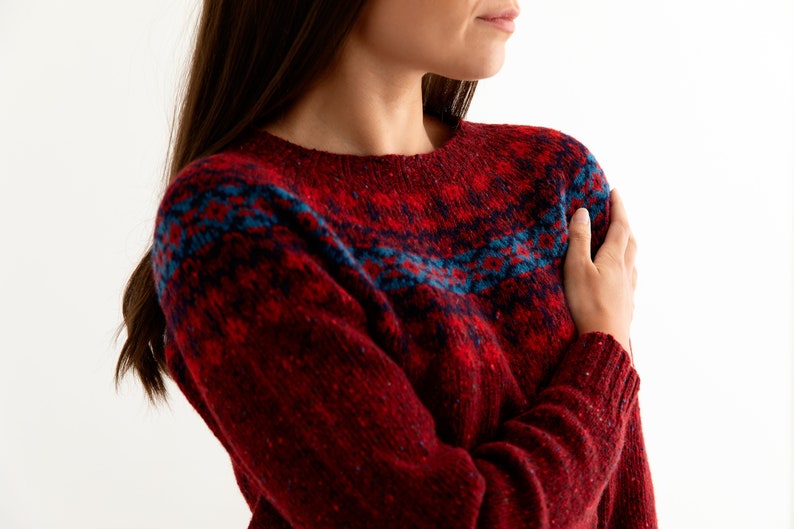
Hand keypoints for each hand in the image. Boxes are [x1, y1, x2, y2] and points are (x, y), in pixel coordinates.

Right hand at [563, 189, 636, 353]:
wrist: (604, 342)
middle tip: (617, 214)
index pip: (619, 226)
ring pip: (632, 261)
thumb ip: (579, 240)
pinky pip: (630, 279)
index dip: (618, 207)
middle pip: (630, 241)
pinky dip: (626, 268)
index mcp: (614, 259)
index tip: (614, 192)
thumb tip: (583, 212)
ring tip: (619, 241)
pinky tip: (621, 276)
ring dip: (627, 245)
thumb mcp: (576, 268)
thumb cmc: (587, 305)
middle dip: (624, 224)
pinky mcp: (626, 305)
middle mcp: (626, 271)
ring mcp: (628, 289)